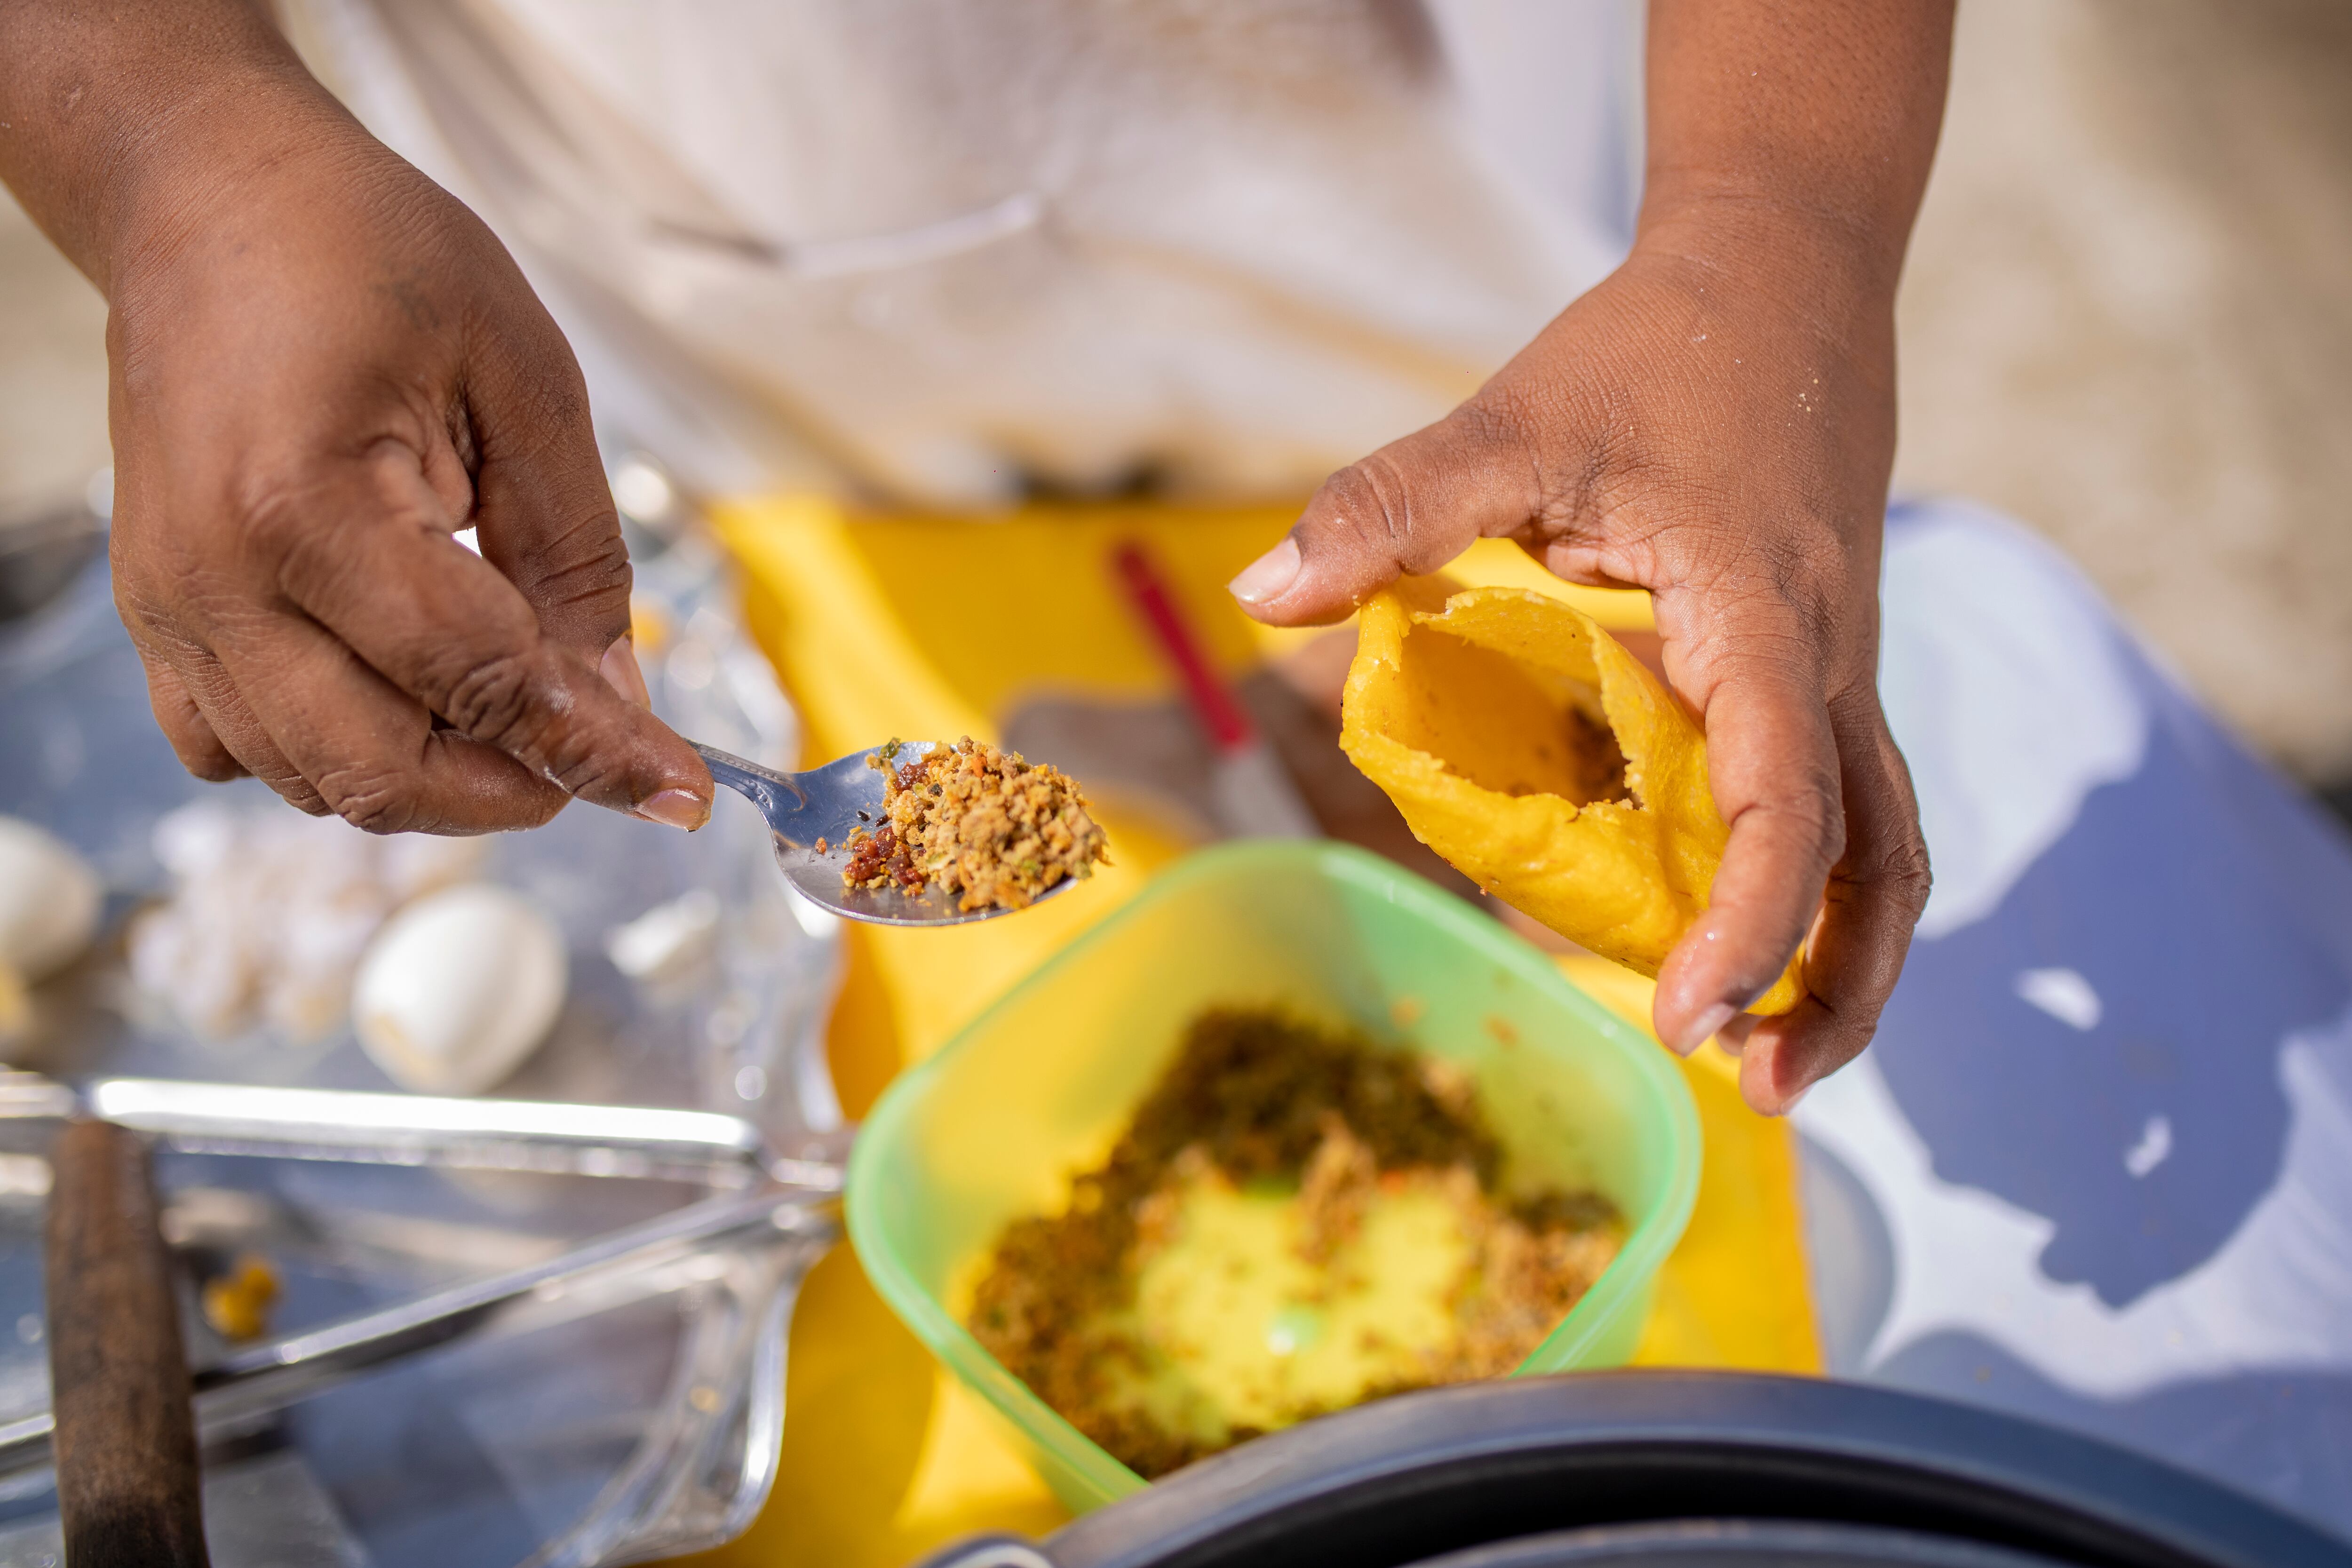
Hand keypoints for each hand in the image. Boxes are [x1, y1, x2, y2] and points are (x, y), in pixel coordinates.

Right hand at [97, 86, 709, 832]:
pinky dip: (338, 756)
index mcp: (306, 502)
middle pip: (381, 769)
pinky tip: (404, 693)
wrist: (210, 198)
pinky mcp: (155, 619)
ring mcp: (170, 608)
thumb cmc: (365, 256)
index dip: (591, 748)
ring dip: (436, 780)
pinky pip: (244, 752)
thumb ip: (578, 553)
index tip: (678, 791)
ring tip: (515, 715)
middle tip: (600, 762)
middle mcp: (215, 578)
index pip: (475, 678)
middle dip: (513, 789)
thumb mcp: (525, 378)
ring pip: (315, 780)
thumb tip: (618, 702)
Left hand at [1229, 215, 1931, 1113]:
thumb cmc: (1660, 347)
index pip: (1787, 805)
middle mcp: (1824, 664)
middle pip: (1876, 861)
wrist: (1788, 275)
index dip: (1747, 923)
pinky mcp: (1815, 666)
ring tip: (1767, 1057)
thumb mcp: (1517, 418)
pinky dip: (1804, 884)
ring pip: (1882, 844)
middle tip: (1748, 1089)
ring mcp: (1835, 670)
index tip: (1683, 1015)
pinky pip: (1840, 800)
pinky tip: (1724, 922)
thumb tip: (1261, 597)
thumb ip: (1393, 505)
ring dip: (1840, 957)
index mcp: (1764, 620)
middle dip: (1825, 988)